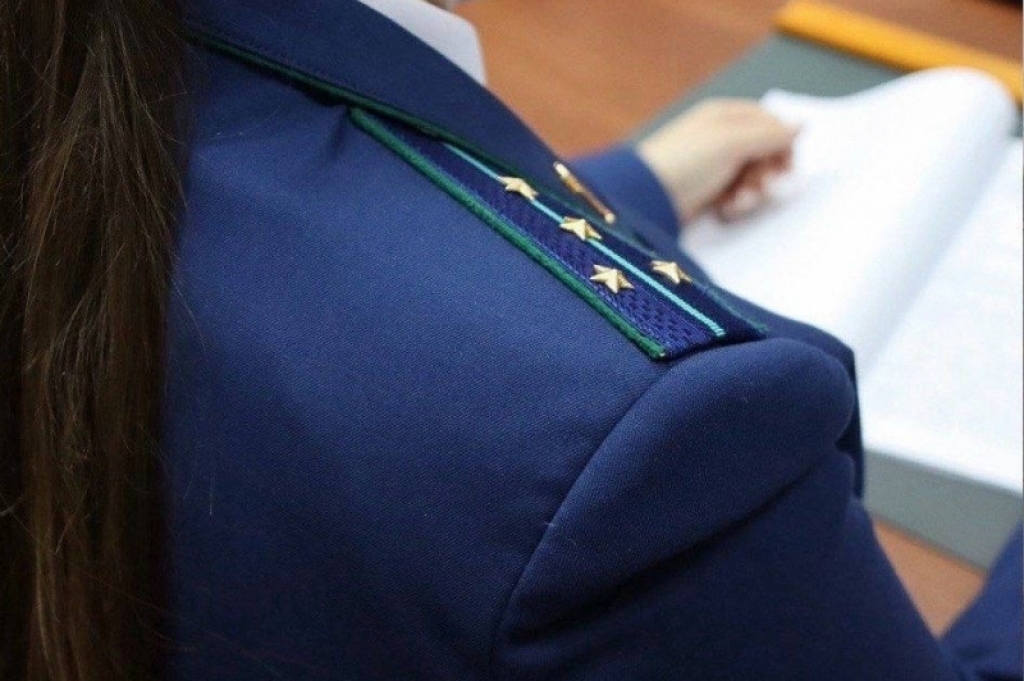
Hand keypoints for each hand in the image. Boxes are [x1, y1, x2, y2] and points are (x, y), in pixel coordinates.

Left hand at [636, 99, 797, 224]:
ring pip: (751, 176)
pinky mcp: (706, 191)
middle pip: (763, 152)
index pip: (768, 122)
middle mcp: (720, 137)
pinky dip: (735, 202)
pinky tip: (727, 209)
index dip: (782, 143)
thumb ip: (770, 134)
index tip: (788, 165)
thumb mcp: (732, 141)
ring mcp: (713, 165)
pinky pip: (734, 194)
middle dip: (767, 171)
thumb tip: (803, 124)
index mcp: (725, 115)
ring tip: (739, 202)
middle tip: (764, 187)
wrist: (646, 195)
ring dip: (752, 191)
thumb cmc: (687, 160)